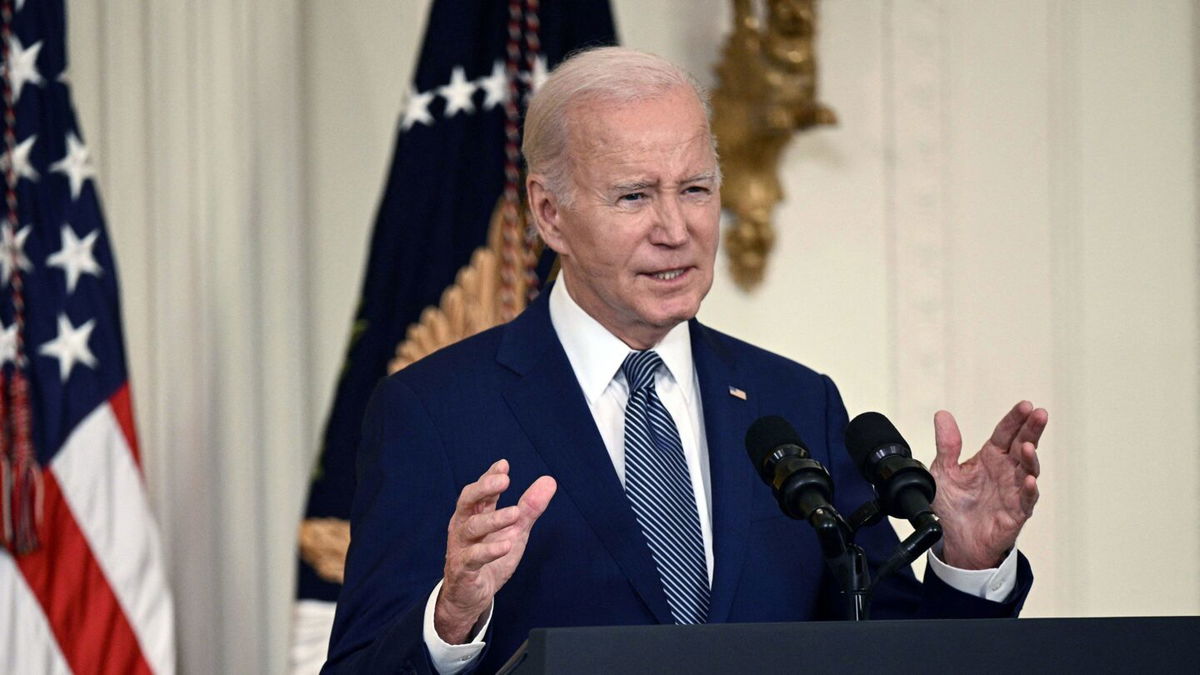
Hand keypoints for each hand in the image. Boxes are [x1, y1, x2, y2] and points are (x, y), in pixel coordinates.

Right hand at [434, 459, 555, 643]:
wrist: (471, 597)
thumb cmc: (490, 557)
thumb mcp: (514, 530)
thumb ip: (529, 508)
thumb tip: (549, 480)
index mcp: (475, 514)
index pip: (480, 490)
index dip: (490, 476)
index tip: (504, 465)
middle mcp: (464, 526)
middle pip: (467, 501)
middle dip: (484, 489)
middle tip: (504, 481)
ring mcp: (461, 547)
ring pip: (471, 528)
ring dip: (493, 519)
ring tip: (514, 513)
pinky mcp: (463, 570)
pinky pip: (473, 558)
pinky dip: (489, 551)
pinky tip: (506, 545)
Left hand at [930, 401, 1045, 569]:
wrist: (956, 540)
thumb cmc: (954, 506)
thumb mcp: (943, 471)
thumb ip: (947, 445)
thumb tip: (942, 416)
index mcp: (990, 457)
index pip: (1005, 433)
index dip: (1015, 419)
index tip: (1024, 405)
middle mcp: (1006, 471)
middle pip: (1023, 445)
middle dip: (1032, 429)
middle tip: (1038, 414)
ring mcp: (1014, 490)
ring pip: (1028, 470)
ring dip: (1030, 458)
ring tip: (1027, 447)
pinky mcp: (1016, 512)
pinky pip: (1027, 499)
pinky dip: (1029, 490)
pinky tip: (1029, 480)